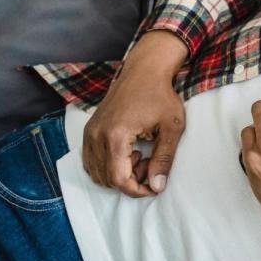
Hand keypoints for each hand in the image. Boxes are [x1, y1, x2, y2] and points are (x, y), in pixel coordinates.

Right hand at [83, 31, 187, 196]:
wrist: (144, 71)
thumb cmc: (161, 96)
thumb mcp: (171, 128)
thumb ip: (164, 159)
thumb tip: (157, 187)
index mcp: (115, 136)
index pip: (118, 179)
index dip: (137, 190)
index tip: (154, 186)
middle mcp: (96, 135)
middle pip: (106, 178)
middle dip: (130, 181)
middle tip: (149, 164)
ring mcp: (89, 132)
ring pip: (96, 172)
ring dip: (118, 173)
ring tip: (140, 156)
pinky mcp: (89, 129)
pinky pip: (90, 159)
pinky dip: (107, 165)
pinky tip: (127, 152)